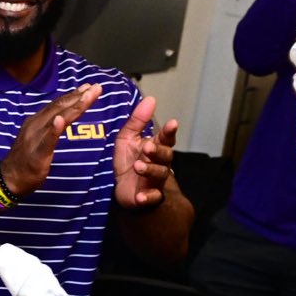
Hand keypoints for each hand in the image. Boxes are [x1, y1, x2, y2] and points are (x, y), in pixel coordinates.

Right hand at [0, 83, 101, 200]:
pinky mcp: (37, 153)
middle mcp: (36, 124)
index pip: (57, 105)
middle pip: (60, 107)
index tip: (88, 87)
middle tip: (96, 87)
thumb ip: (49, 127)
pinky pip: (47, 140)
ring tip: (87, 96)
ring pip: (57, 118)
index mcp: (37, 121)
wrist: (9, 178)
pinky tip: (60, 121)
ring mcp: (36, 137)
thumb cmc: (26, 160)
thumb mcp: (38, 138)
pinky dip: (54, 129)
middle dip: (79, 96)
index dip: (73, 95)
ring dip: (74, 107)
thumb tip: (62, 118)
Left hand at [114, 95, 178, 209]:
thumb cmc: (129, 160)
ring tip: (138, 166)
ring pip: (160, 174)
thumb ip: (138, 120)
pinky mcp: (149, 197)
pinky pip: (153, 197)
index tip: (172, 123)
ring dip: (150, 170)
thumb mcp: (128, 138)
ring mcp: (155, 180)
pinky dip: (148, 197)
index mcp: (155, 147)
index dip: (169, 131)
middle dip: (158, 151)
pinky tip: (141, 197)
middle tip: (147, 147)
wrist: (123, 189)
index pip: (166, 138)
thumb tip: (150, 98)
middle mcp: (159, 163)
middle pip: (166, 156)